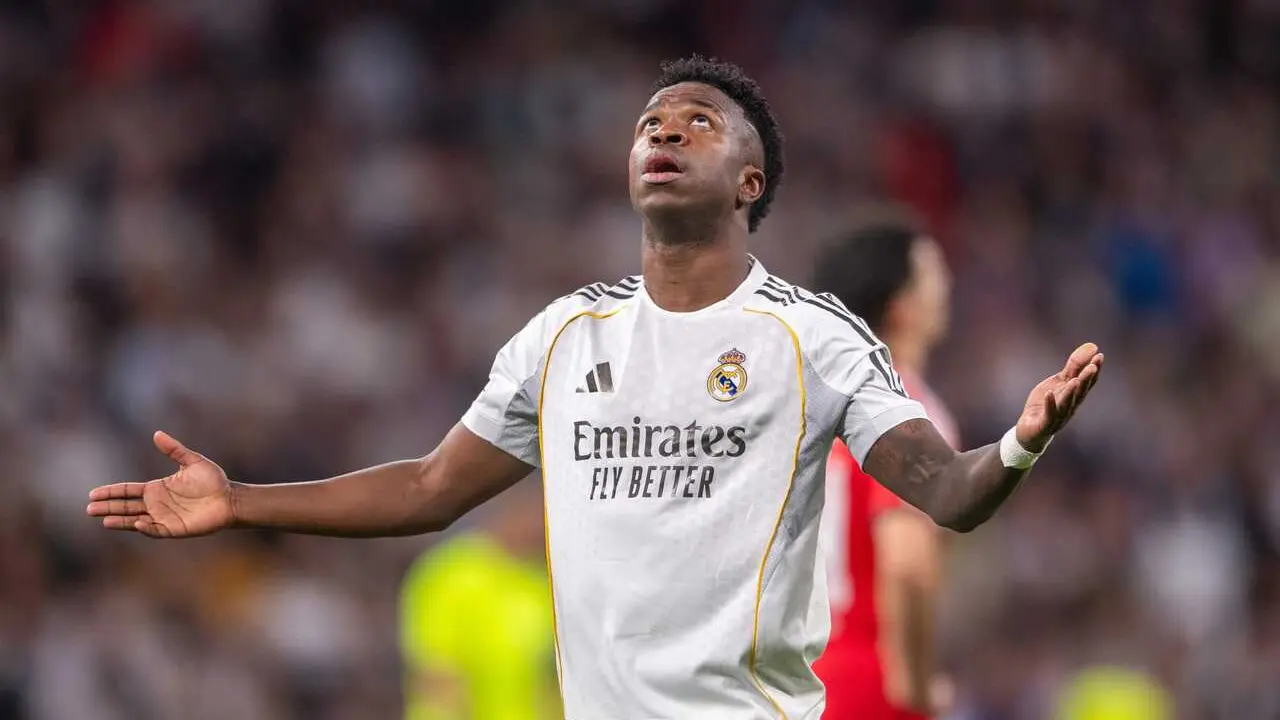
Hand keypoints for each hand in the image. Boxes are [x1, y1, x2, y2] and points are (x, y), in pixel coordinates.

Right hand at [87, 431, 233, 537]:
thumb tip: (157, 433)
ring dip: (120, 520)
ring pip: (136, 520)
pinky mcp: (174, 529)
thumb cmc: (212, 480)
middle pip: (126, 506)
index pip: (128, 490)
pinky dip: (146, 527)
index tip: (93, 493)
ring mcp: (164, 517)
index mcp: (156, 488)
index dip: (111, 492)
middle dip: (108, 507)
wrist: (230, 498)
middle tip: (89, 509)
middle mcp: (156, 504)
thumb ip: (174, 449)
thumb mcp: (192, 461)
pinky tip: (136, 523)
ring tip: (103, 520)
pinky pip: (156, 529)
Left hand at [1015, 342, 1103, 451]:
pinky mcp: (1044, 424)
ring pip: (1067, 404)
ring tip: (1074, 380)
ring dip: (1071, 393)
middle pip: (1080, 393)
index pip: (1087, 382)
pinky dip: (1050, 404)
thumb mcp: (1059, 382)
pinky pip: (1049, 414)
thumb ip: (1073, 366)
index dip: (1094, 370)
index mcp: (1074, 396)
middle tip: (1093, 366)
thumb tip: (1092, 346)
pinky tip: (1049, 393)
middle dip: (1086, 380)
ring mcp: (1058, 416)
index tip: (1100, 356)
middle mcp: (1070, 406)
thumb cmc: (1047, 404)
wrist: (1029, 430)